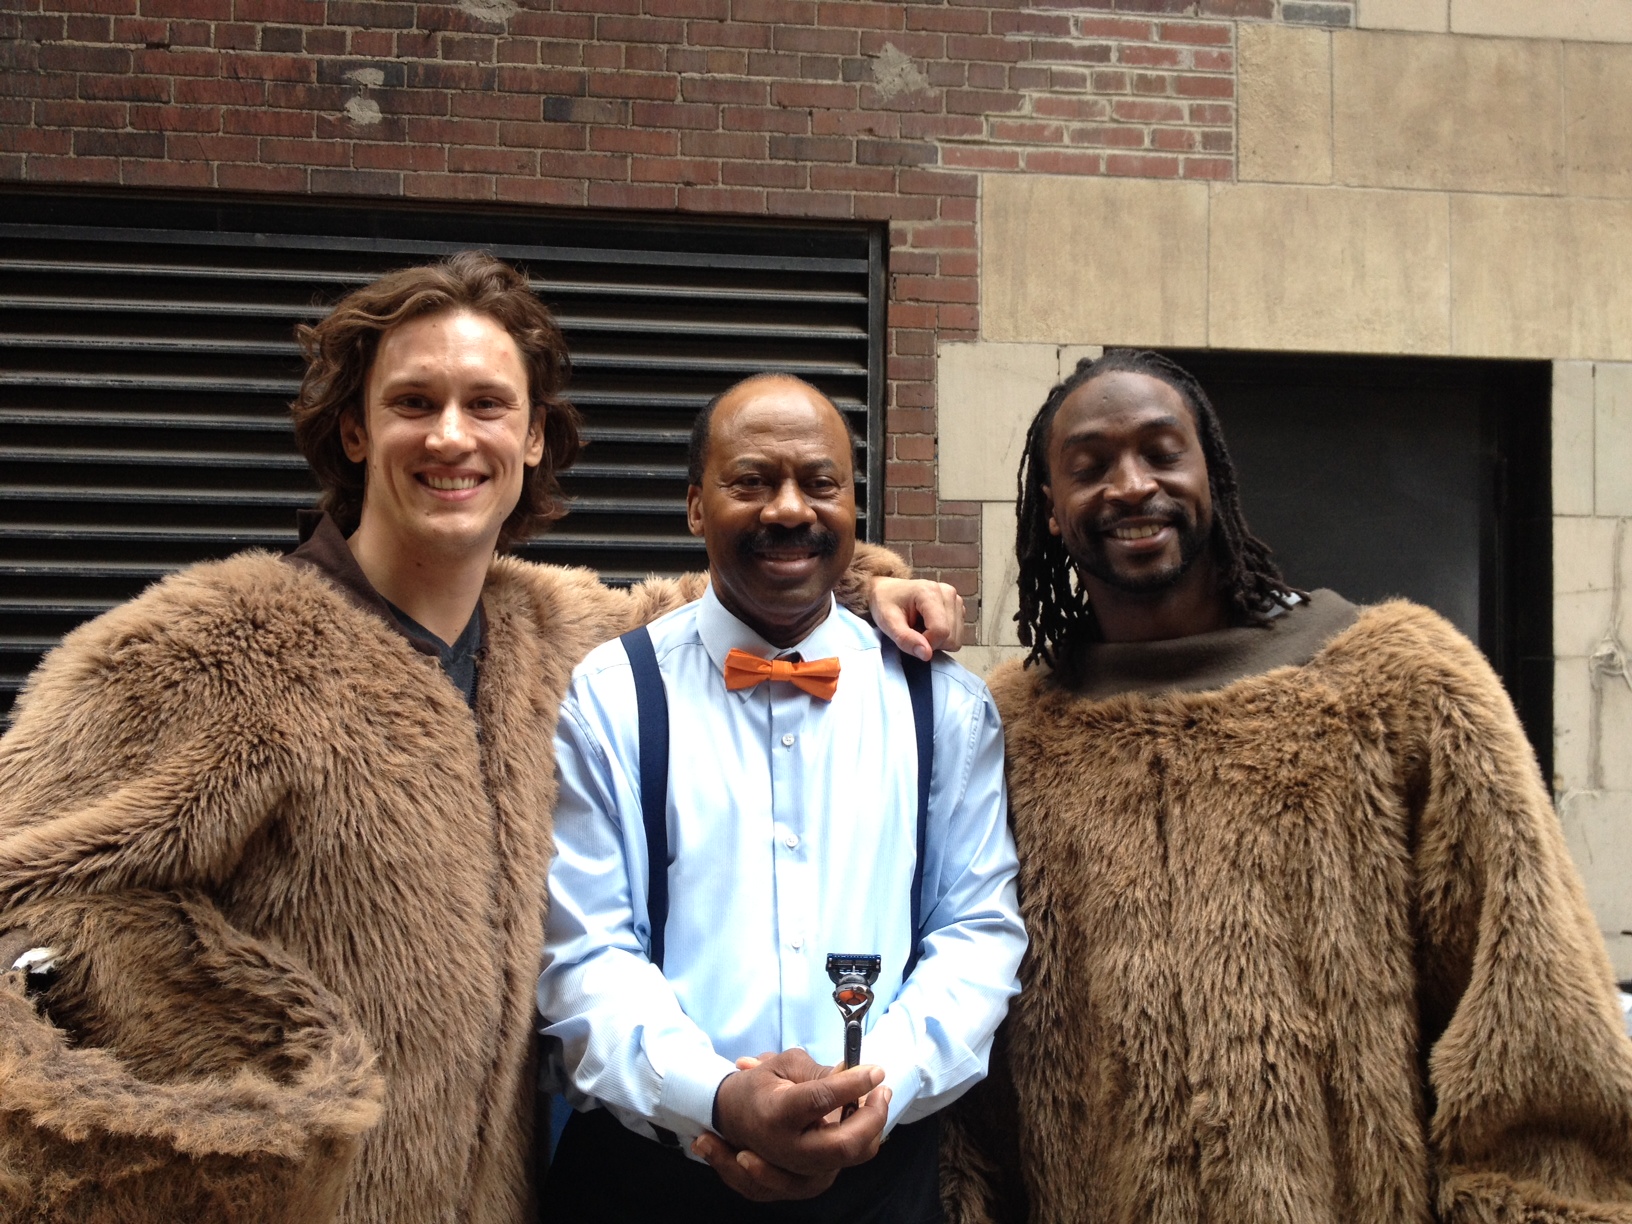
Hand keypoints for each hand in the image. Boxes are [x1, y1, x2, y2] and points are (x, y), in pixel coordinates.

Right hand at [693, 1049, 888, 1200]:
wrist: (732, 1119)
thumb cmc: (759, 1087)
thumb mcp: (783, 1066)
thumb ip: (820, 1071)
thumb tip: (854, 1072)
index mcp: (775, 1113)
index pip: (820, 1099)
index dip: (853, 1084)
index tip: (876, 1070)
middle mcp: (787, 1148)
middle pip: (843, 1145)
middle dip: (873, 1117)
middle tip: (883, 1089)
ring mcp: (799, 1168)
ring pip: (852, 1156)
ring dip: (872, 1126)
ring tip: (877, 1098)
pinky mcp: (810, 1178)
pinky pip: (849, 1161)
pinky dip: (863, 1138)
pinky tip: (864, 1116)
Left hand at [870, 577, 964, 658]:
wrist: (887, 590)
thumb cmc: (885, 604)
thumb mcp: (887, 622)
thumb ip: (905, 639)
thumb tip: (927, 654)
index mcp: (930, 592)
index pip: (940, 631)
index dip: (926, 643)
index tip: (910, 639)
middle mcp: (948, 592)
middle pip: (950, 636)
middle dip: (931, 642)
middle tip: (913, 631)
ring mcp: (955, 599)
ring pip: (956, 638)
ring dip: (937, 641)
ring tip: (919, 627)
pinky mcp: (958, 607)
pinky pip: (957, 635)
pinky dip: (942, 637)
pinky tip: (928, 626)